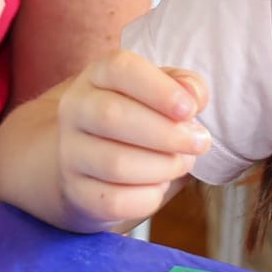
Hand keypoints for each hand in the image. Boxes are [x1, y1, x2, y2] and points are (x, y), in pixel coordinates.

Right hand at [55, 50, 210, 230]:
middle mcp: (76, 109)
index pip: (120, 69)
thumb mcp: (160, 91)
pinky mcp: (77, 191)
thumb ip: (186, 86)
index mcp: (98, 75)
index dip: (158, 89)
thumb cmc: (137, 115)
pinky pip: (115, 201)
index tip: (189, 109)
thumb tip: (194, 97)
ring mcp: (71, 152)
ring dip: (162, 167)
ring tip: (181, 163)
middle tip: (199, 143)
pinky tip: (159, 185)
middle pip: (112, 116)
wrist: (89, 158)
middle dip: (166, 133)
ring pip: (115, 164)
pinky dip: (148, 197)